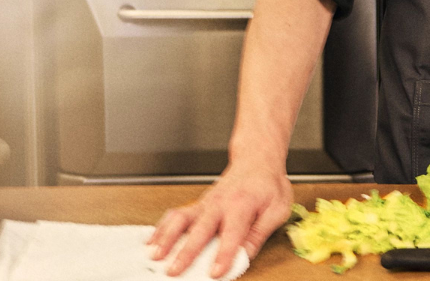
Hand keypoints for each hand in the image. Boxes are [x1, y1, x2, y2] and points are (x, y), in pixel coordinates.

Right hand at [148, 163, 292, 277]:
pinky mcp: (197, 205)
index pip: (232, 234)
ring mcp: (205, 204)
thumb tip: (246, 255)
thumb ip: (260, 232)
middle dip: (185, 252)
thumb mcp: (277, 208)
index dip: (223, 254)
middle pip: (199, 229)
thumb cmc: (267, 185)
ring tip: (155, 256)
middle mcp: (219, 204)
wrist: (256, 160)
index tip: (215, 272)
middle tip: (174, 270)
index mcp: (242, 205)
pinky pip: (175, 215)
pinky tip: (151, 242)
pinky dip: (161, 229)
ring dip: (166, 238)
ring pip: (180, 219)